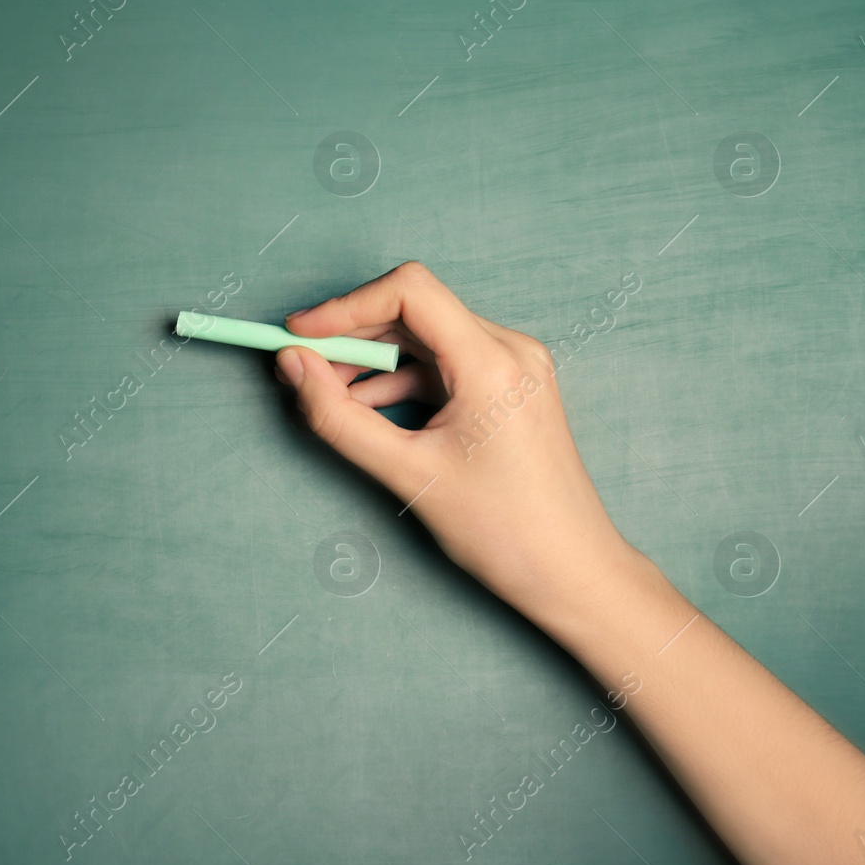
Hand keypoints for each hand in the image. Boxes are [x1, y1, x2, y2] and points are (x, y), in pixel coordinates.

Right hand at [276, 262, 635, 619]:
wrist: (572, 572)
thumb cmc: (504, 531)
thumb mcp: (407, 473)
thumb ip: (338, 416)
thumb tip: (292, 365)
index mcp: (493, 362)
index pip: (408, 292)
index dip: (344, 306)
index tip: (297, 333)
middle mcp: (510, 350)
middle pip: (413, 309)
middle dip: (351, 334)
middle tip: (301, 366)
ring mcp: (513, 367)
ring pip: (425, 336)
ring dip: (372, 359)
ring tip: (328, 394)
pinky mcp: (508, 387)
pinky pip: (443, 364)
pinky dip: (400, 379)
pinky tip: (366, 408)